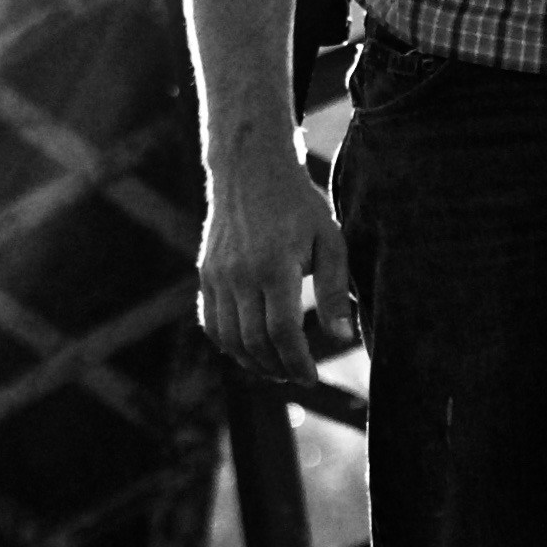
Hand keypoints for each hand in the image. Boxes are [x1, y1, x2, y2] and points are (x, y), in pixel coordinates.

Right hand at [198, 140, 337, 367]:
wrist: (250, 168)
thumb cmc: (299, 204)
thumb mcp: (330, 240)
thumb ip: (334, 290)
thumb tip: (342, 337)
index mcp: (275, 266)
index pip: (282, 332)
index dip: (298, 362)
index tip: (312, 377)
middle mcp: (240, 274)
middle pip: (254, 342)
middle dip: (278, 368)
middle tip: (297, 377)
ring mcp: (217, 275)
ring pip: (229, 338)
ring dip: (252, 362)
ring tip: (276, 369)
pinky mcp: (205, 274)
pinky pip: (211, 323)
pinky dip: (228, 345)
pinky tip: (249, 349)